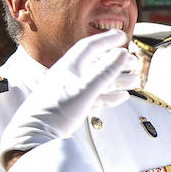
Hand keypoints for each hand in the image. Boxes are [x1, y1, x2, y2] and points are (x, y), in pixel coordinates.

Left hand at [0, 30, 139, 167]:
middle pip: (97, 63)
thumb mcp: (84, 89)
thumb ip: (104, 71)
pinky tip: (122, 97)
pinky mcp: (74, 107)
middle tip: (133, 61)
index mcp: (69, 67)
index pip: (90, 46)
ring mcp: (72, 92)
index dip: (107, 39)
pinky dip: (110, 96)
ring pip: (99, 81)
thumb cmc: (55, 111)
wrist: (36, 135)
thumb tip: (122, 54)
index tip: (122, 36)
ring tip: (134, 80)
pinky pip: (96, 97)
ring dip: (117, 79)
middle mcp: (70, 76)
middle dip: (117, 61)